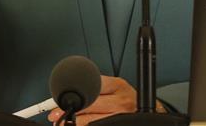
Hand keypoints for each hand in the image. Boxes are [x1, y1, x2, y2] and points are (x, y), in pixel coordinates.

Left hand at [46, 76, 165, 124]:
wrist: (150, 112)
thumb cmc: (128, 100)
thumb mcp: (116, 87)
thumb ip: (98, 86)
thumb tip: (71, 93)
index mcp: (118, 85)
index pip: (92, 86)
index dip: (73, 94)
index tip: (59, 99)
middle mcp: (121, 100)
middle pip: (90, 104)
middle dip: (70, 110)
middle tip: (55, 114)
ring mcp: (122, 115)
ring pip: (92, 121)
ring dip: (75, 123)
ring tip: (63, 124)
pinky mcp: (121, 124)